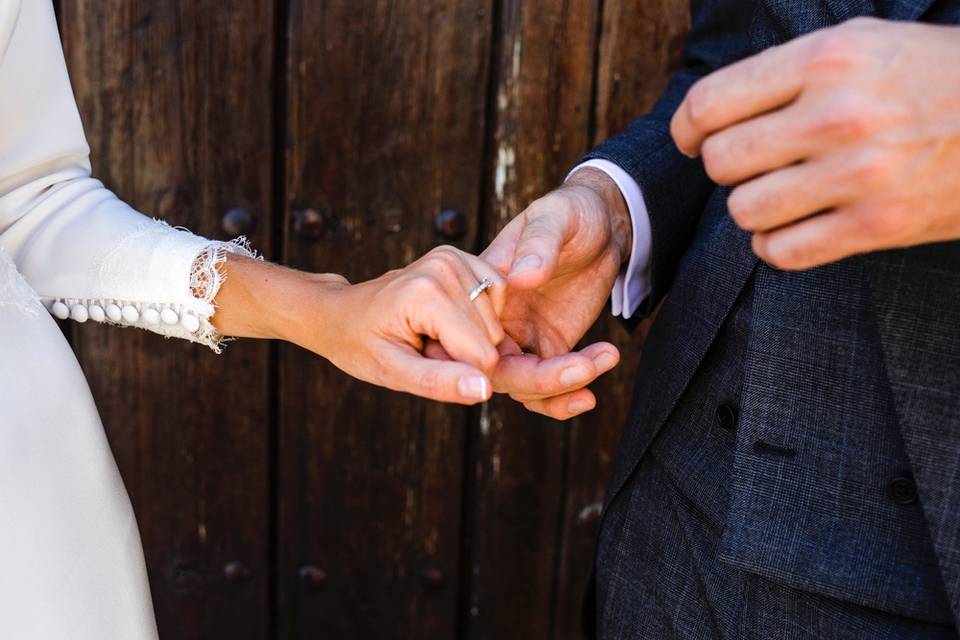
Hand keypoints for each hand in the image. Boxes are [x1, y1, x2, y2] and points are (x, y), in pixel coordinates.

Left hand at [212, 247, 505, 403]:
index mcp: (425, 295)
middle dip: (464, 354)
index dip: (461, 373)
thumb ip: (439, 382)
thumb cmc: (360, 345)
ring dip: (470, 337)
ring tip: (430, 334)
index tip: (423, 361)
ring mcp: (452, 256)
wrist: (340, 313)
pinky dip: (481, 317)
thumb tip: (484, 390)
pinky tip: (450, 320)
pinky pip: (496, 296)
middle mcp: (443, 266)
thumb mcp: (392, 373)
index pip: (481, 354)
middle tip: (423, 347)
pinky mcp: (460, 256)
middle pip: (492, 337)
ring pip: (497, 321)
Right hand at [478, 167, 631, 419]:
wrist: (603, 222)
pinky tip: (590, 392)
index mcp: (483, 289)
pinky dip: (565, 397)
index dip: (487, 361)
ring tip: (602, 359)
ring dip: (560, 389)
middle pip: (497, 370)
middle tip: (581, 367)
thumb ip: (538, 243)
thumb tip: (519, 277)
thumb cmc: (572, 211)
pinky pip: (548, 385)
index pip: (468, 336)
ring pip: (524, 385)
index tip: (533, 361)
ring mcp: (522, 335)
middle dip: (538, 380)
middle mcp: (496, 319)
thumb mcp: (555, 215)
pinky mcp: (548, 345)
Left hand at [671, 18, 959, 268]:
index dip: (688, 128)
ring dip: (752, 208)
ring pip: (744, 210)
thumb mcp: (863, 43)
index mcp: (827, 58)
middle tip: (753, 164)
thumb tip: (708, 113)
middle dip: (726, 166)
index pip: (710, 104)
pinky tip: (796, 228)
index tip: (692, 139)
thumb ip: (787, 71)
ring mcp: (860, 174)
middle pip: (720, 161)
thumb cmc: (932, 76)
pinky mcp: (878, 226)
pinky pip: (783, 253)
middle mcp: (837, 114)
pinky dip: (776, 246)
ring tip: (781, 194)